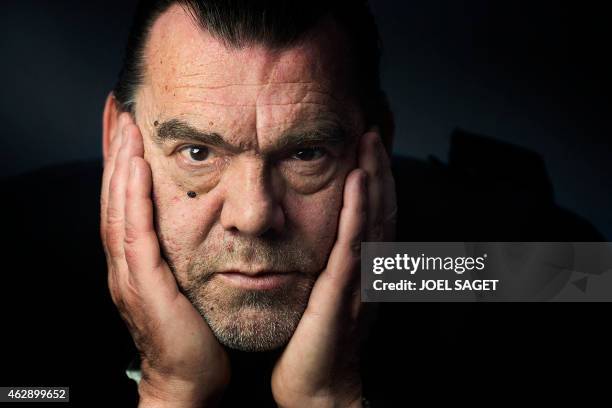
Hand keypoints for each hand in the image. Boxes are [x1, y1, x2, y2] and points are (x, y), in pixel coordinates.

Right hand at [100, 113, 229, 407]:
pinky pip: (136, 235)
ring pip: (119, 208)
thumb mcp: (185, 282)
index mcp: (135, 260)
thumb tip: (197, 219)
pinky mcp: (145, 287)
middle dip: (114, 151)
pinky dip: (134, 199)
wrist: (189, 379)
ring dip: (120, 164)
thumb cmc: (193, 333)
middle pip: (114, 196)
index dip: (122, 161)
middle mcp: (124, 263)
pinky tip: (137, 169)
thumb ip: (181, 251)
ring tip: (125, 125)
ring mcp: (128, 275)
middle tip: (118, 109)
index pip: (125, 200)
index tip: (126, 124)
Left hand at [271, 131, 396, 406]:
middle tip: (373, 133)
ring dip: (374, 180)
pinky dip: (358, 212)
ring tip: (370, 144)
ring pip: (373, 222)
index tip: (368, 150)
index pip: (374, 217)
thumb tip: (320, 241)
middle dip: (379, 170)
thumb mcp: (325, 299)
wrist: (316, 390)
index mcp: (364, 272)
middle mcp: (370, 273)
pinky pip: (353, 246)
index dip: (376, 182)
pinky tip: (358, 184)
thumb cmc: (315, 347)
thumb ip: (328, 268)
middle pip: (380, 211)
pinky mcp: (342, 294)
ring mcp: (361, 282)